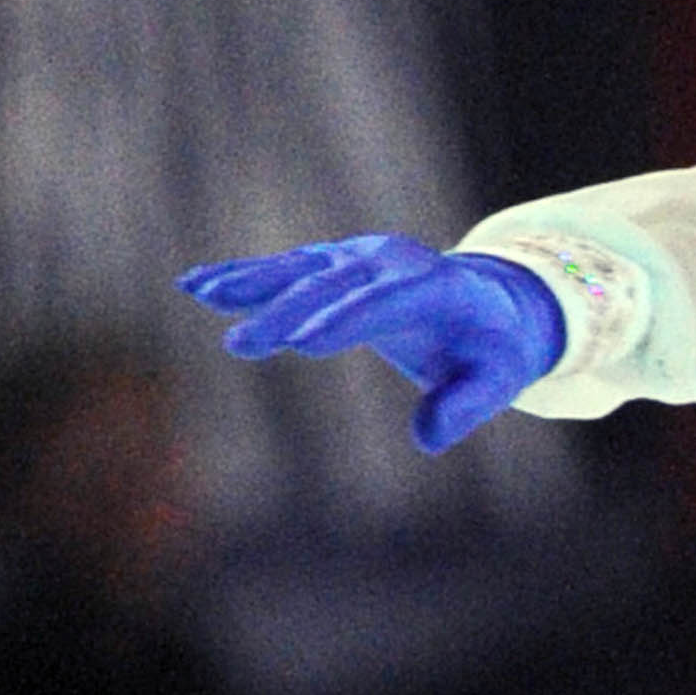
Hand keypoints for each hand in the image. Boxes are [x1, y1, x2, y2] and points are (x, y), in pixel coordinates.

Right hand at [179, 234, 563, 450]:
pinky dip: (243, 276)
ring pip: (299, 268)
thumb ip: (467, 407)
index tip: (301, 343)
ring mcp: (358, 256)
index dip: (343, 319)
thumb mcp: (499, 380)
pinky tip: (196, 285)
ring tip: (200, 294)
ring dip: (249, 282)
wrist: (492, 301)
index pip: (383, 302)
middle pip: (331, 285)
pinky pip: (285, 268)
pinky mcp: (334, 261)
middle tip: (240, 345)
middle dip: (285, 311)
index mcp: (434, 287)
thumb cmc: (493, 350)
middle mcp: (392, 261)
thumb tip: (428, 438)